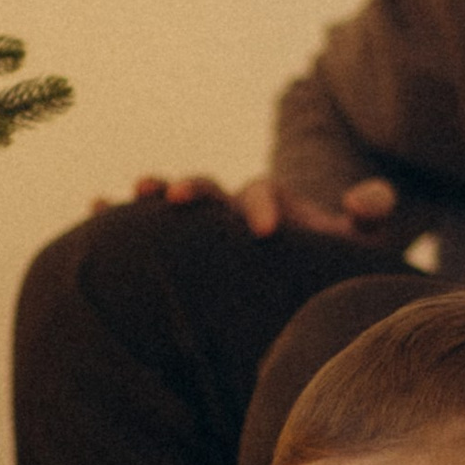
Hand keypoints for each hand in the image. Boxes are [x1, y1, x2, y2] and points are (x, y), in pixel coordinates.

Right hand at [92, 170, 398, 241]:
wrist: (304, 275)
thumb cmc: (331, 261)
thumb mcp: (359, 241)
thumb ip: (370, 212)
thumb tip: (364, 201)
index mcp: (272, 202)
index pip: (261, 193)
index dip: (261, 206)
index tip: (265, 231)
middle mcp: (231, 209)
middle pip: (211, 188)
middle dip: (196, 188)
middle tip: (180, 198)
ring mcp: (205, 227)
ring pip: (174, 204)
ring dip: (153, 196)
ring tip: (132, 195)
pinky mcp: (186, 247)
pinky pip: (149, 227)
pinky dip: (120, 214)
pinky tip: (93, 207)